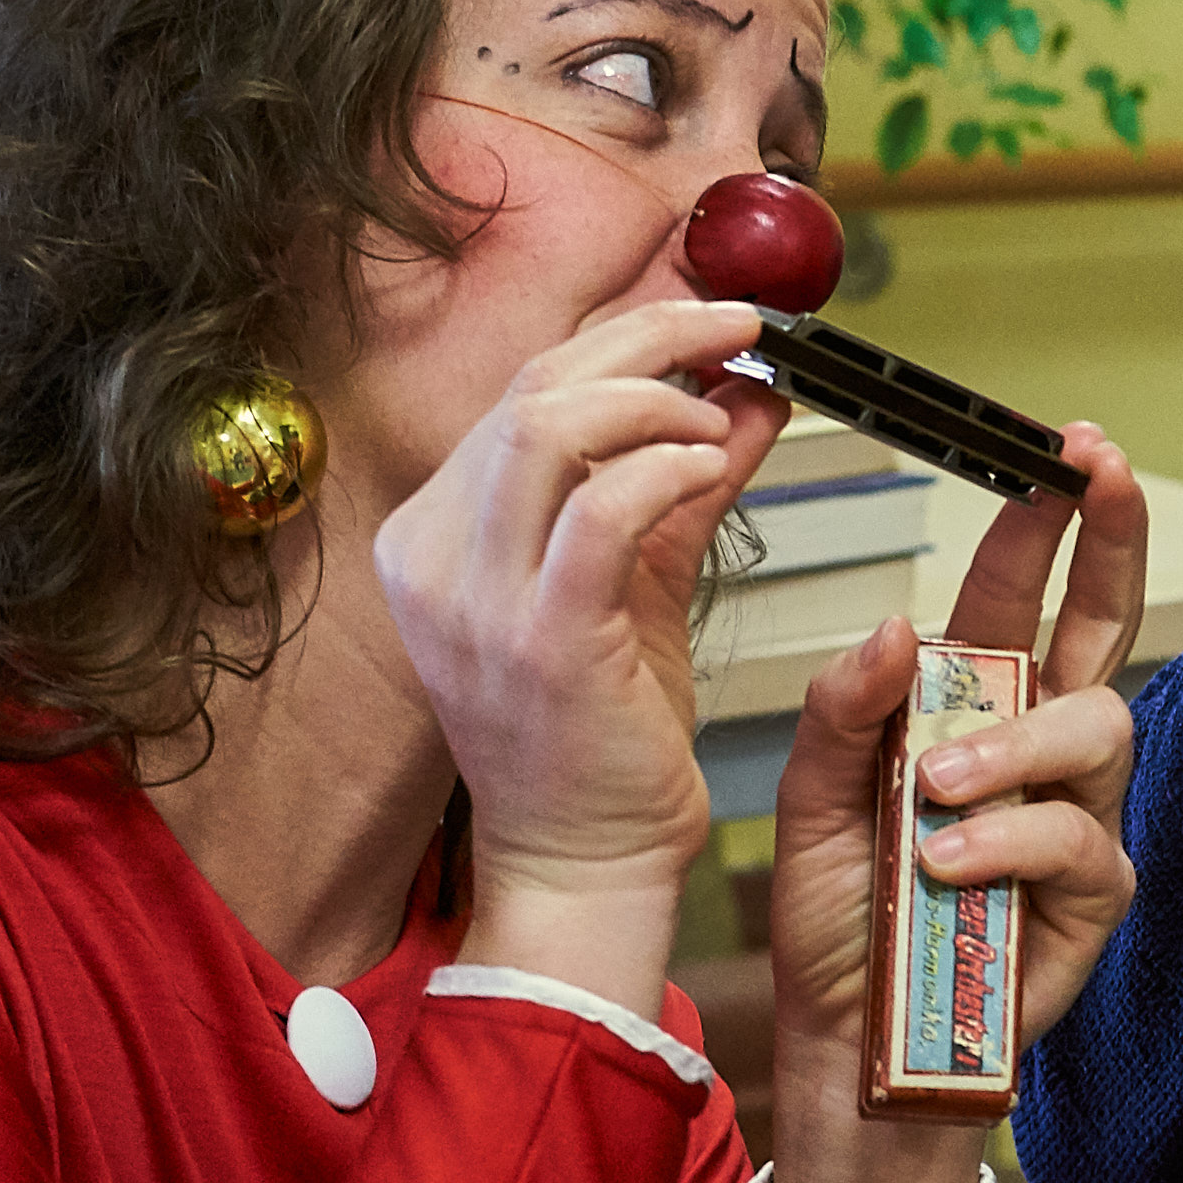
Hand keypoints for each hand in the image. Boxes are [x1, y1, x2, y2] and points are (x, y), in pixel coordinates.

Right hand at [368, 295, 777, 1009]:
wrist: (581, 859)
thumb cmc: (600, 730)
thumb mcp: (638, 578)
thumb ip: (684, 482)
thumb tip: (749, 394)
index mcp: (434, 535)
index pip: (520, 392)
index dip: (622, 339)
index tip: (711, 323)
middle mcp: (433, 556)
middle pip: (531, 389)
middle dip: (647, 337)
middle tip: (738, 327)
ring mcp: (475, 600)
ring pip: (546, 428)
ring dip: (654, 398)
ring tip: (720, 417)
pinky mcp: (538, 640)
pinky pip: (599, 512)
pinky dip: (664, 467)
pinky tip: (713, 466)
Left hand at [766, 426, 1151, 1182]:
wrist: (854, 1050)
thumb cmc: (844, 923)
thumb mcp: (815, 801)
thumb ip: (846, 711)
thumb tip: (895, 623)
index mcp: (974, 710)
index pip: (1027, 594)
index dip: (1052, 520)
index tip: (1059, 448)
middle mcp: (1039, 751)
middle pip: (1105, 624)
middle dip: (1111, 540)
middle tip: (1097, 476)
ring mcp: (1076, 819)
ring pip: (1091, 728)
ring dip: (1010, 745)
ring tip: (936, 790)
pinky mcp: (1092, 895)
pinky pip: (1076, 838)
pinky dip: (1008, 841)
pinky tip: (949, 862)